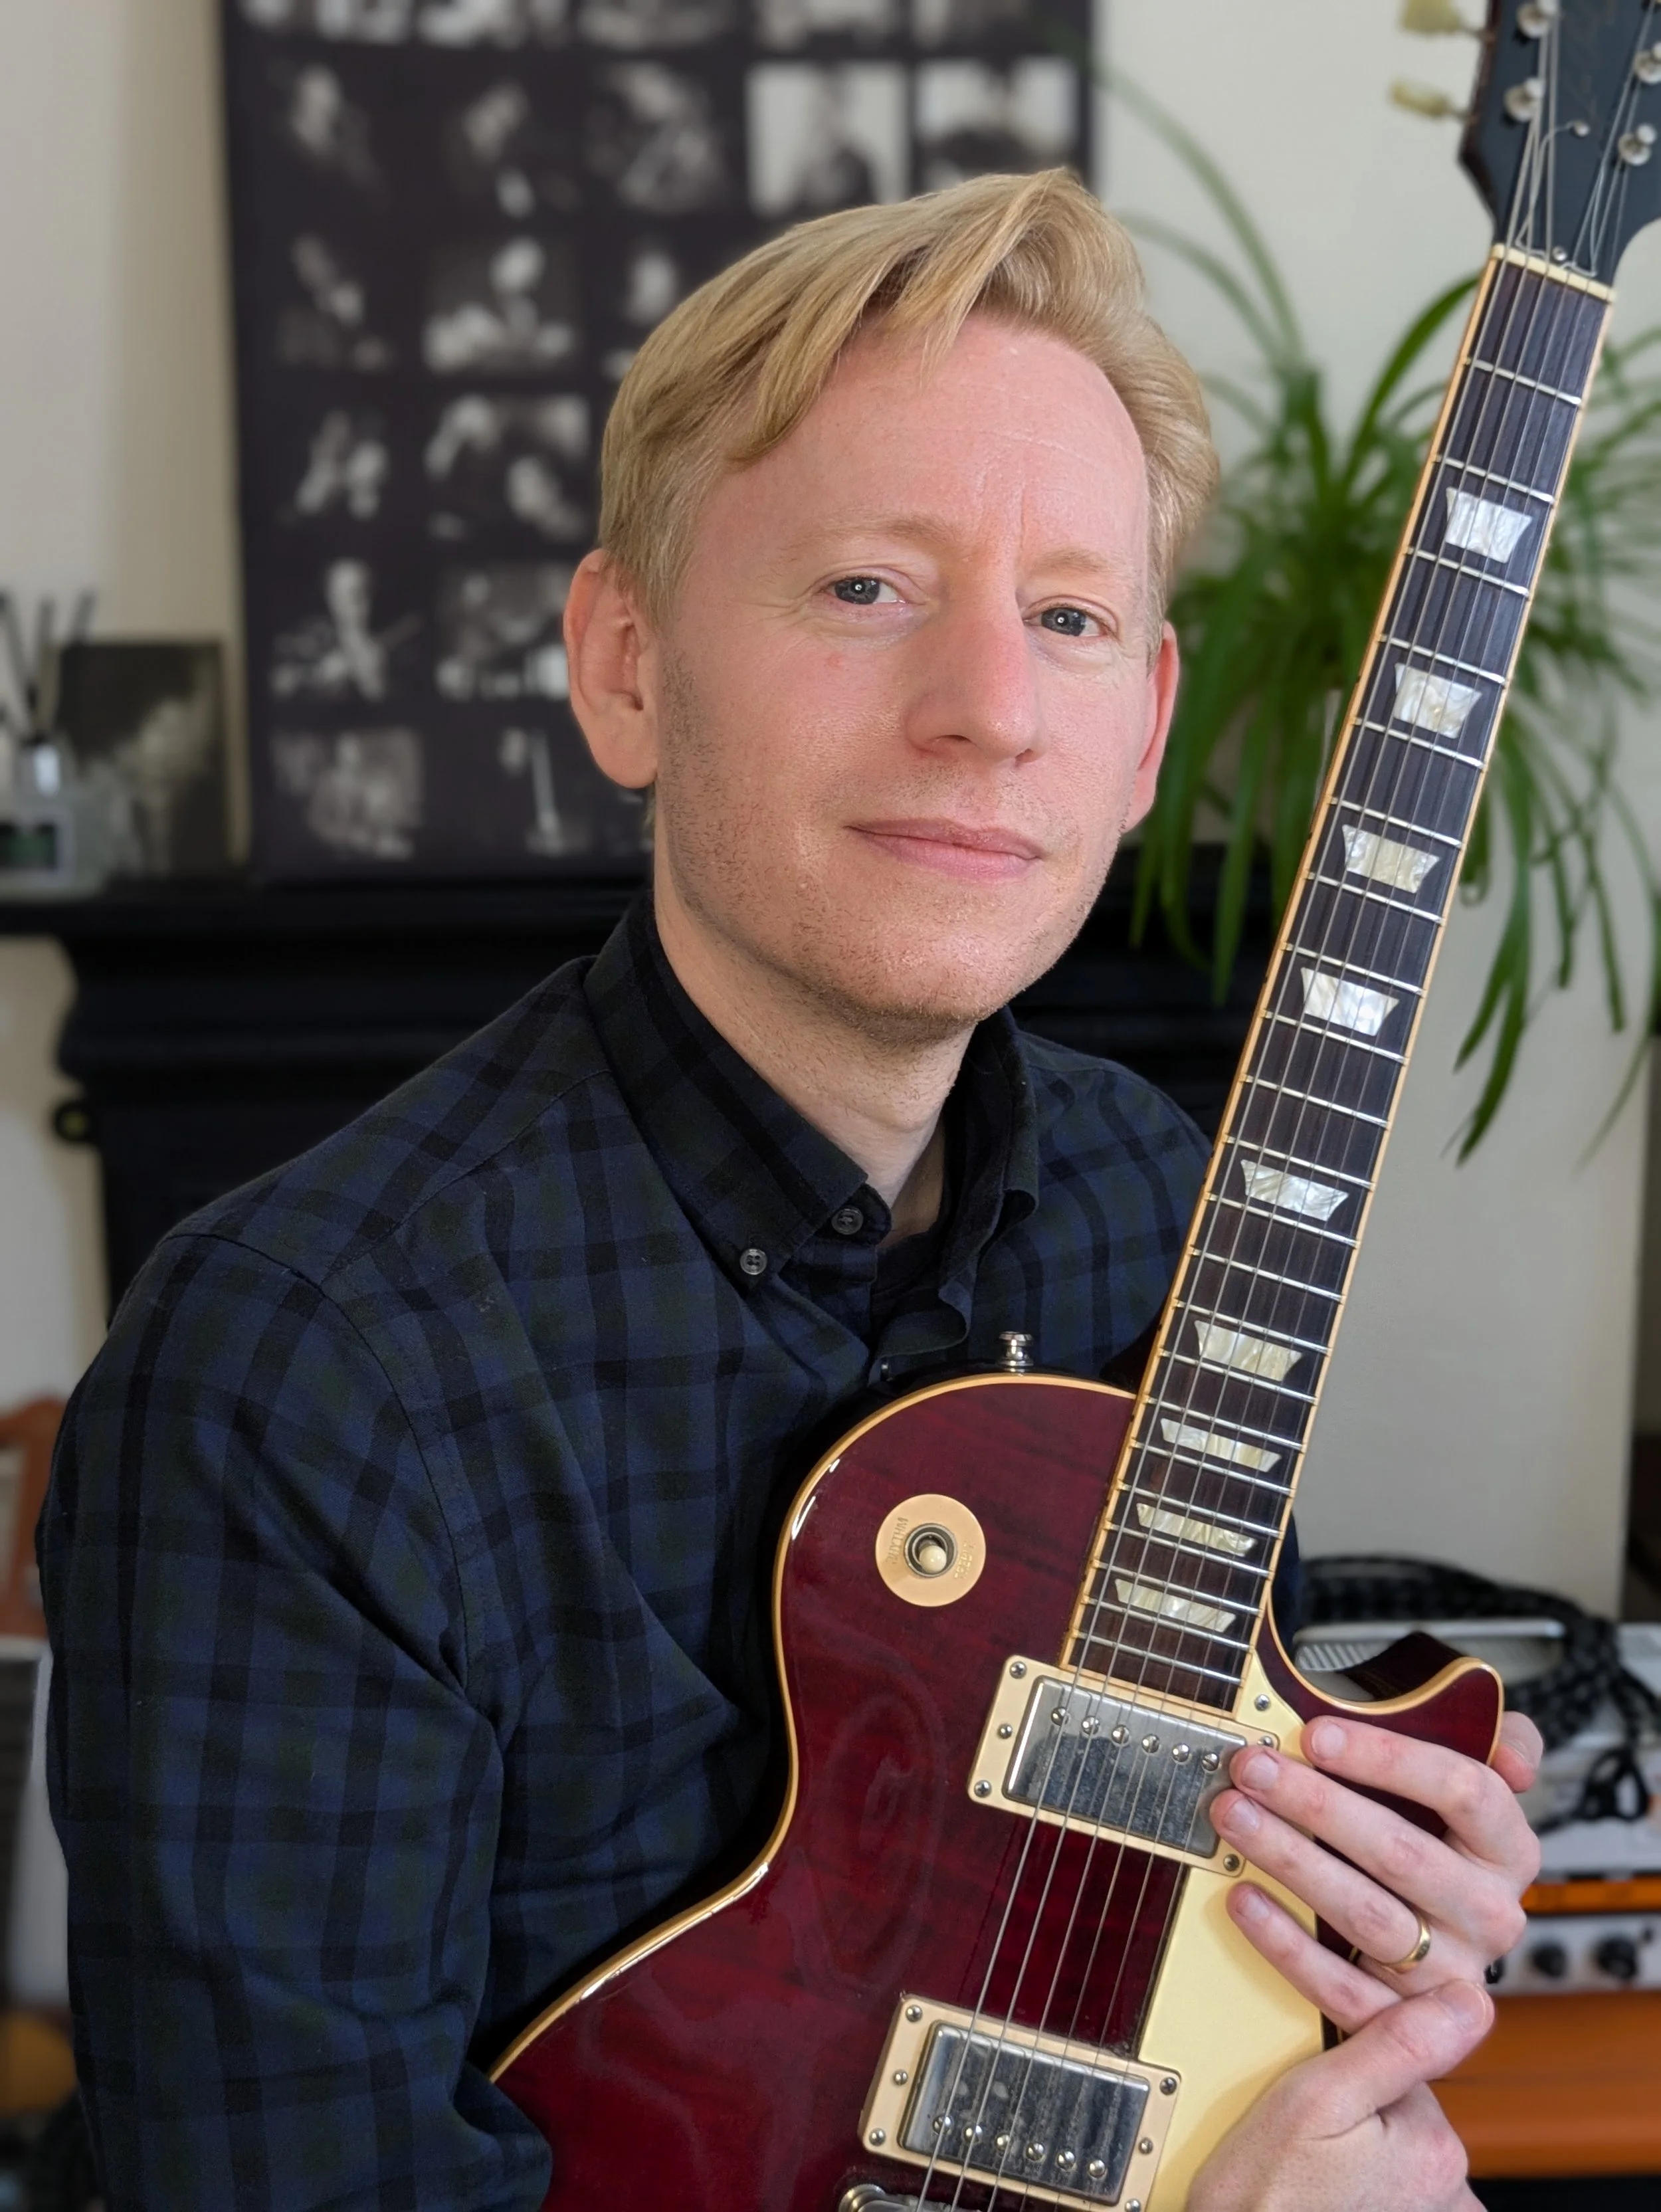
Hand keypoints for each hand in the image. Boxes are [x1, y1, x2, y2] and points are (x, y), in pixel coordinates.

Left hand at [1186, 1708, 1541, 2208]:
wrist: (1433, 1931)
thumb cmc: (1433, 1835)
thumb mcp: (1468, 1780)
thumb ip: (1497, 1744)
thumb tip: (1514, 1756)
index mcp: (1510, 1851)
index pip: (1465, 1792)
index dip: (1387, 1758)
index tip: (1316, 1733)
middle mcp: (1489, 1916)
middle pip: (1403, 1853)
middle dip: (1318, 1805)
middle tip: (1253, 1769)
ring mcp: (1449, 1973)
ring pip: (1369, 1918)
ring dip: (1293, 1862)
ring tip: (1235, 1817)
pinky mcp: (1404, 2021)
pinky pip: (1344, 1990)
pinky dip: (1286, 1944)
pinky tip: (1242, 1896)